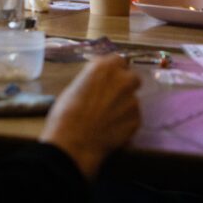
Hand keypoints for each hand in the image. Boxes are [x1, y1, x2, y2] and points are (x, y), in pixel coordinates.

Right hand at [39, 55, 140, 177]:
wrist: (73, 143)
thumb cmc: (65, 114)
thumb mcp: (74, 88)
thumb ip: (93, 81)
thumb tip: (98, 84)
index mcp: (105, 68)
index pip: (119, 59)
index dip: (114, 70)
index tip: (109, 79)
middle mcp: (123, 80)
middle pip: (132, 77)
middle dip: (125, 86)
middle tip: (112, 98)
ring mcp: (132, 101)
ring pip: (133, 99)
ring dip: (124, 106)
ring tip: (107, 119)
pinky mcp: (136, 120)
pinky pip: (133, 118)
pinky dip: (125, 123)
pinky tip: (111, 130)